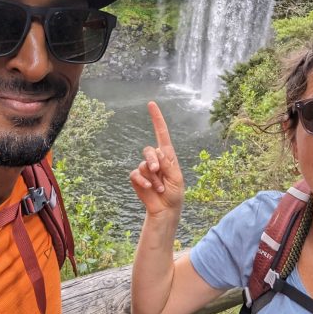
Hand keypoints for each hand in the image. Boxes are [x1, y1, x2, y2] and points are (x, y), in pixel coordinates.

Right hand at [129, 101, 184, 217]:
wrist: (165, 210)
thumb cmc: (174, 194)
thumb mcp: (176, 178)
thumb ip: (168, 165)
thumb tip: (159, 152)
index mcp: (168, 156)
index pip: (162, 134)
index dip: (156, 119)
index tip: (151, 104)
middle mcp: (156, 160)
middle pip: (149, 150)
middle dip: (153, 160)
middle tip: (157, 171)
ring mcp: (145, 168)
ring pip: (143, 164)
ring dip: (152, 177)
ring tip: (159, 188)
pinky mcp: (137, 178)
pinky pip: (135, 173)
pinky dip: (142, 180)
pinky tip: (148, 188)